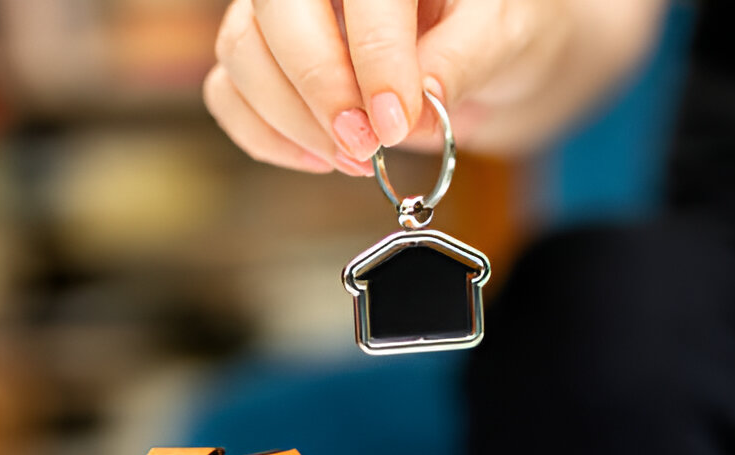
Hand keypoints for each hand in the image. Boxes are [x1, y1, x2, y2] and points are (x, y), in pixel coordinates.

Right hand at [203, 0, 663, 173]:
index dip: (372, 59)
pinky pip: (227, 93)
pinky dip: (264, 136)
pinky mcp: (260, 55)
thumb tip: (418, 101)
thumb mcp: (507, 34)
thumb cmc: (498, 28)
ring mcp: (279, 10)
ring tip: (353, 160)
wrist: (487, 50)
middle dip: (318, 91)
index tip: (397, 123)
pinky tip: (319, 159)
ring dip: (290, 121)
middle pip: (276, 13)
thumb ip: (464, 59)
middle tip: (364, 148)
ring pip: (241, 53)